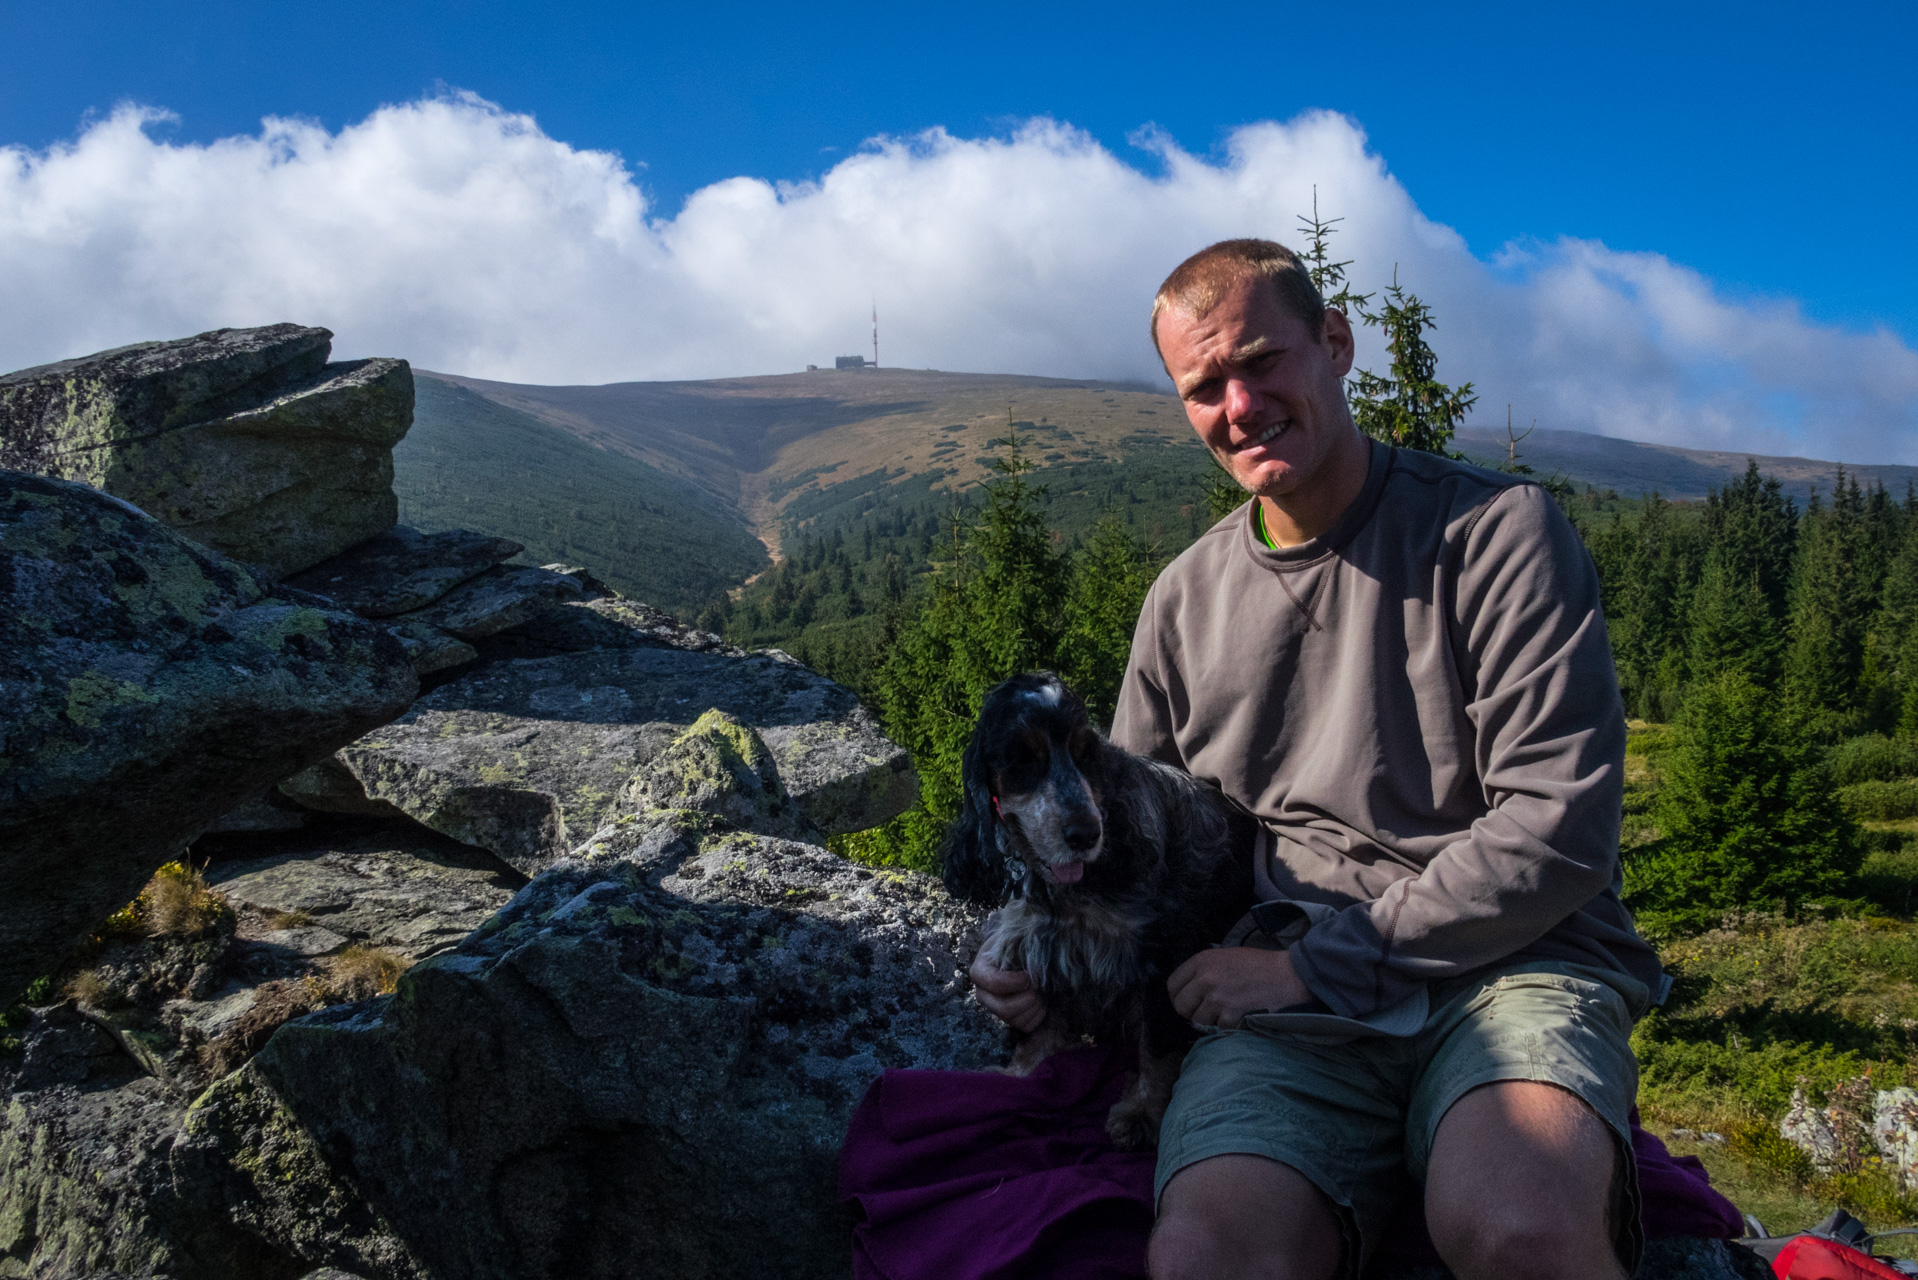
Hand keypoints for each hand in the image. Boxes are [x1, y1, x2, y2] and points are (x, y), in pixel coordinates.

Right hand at [968, 950, 1046, 1032]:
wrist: (1021, 954)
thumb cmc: (1016, 944)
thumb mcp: (1013, 938)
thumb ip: (1019, 945)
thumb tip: (1034, 963)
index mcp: (980, 971)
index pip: (993, 983)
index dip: (1014, 982)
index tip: (1028, 976)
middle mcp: (984, 994)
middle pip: (1004, 1009)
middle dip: (1028, 999)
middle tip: (1039, 986)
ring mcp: (996, 1009)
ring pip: (1014, 1020)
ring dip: (1034, 1006)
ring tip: (1042, 992)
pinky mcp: (1010, 1019)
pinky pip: (1025, 1027)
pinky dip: (1038, 1016)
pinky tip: (1041, 1002)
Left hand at [1168, 947, 1312, 1029]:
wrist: (1288, 975)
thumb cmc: (1259, 965)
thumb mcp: (1226, 957)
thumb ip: (1204, 971)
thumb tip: (1189, 991)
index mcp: (1202, 961)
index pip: (1172, 985)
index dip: (1179, 996)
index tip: (1189, 1002)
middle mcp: (1205, 979)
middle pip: (1181, 1006)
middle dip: (1192, 1012)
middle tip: (1207, 1012)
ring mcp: (1217, 998)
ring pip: (1198, 1021)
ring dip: (1211, 1021)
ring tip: (1227, 1013)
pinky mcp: (1230, 1015)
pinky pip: (1218, 1029)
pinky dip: (1228, 1027)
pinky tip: (1240, 1017)